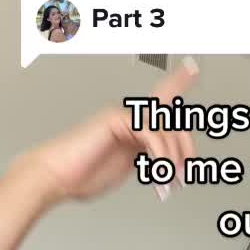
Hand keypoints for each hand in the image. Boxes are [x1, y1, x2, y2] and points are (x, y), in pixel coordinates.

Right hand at [12, 61, 199, 204]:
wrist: (56, 176)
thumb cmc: (83, 173)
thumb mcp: (126, 167)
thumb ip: (145, 159)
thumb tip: (168, 166)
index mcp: (133, 126)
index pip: (160, 101)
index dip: (178, 82)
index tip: (193, 68)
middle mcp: (129, 117)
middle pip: (172, 119)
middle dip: (185, 148)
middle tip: (184, 174)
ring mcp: (123, 116)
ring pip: (165, 128)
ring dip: (173, 159)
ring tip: (168, 182)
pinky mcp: (116, 119)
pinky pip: (151, 133)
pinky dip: (160, 156)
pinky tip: (156, 173)